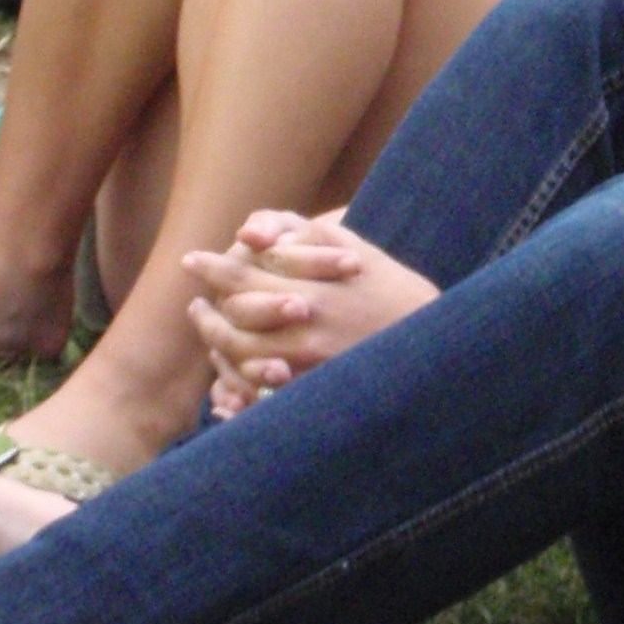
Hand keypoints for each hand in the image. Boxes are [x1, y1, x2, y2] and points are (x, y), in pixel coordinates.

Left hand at [183, 210, 437, 411]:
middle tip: (194, 303)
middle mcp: (303, 326)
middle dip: (207, 310)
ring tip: (210, 333)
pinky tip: (231, 369)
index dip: (213, 267)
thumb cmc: (389, 286)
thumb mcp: (351, 246)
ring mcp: (306, 364)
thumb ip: (300, 231)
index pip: (243, 275)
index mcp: (310, 287)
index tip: (191, 260)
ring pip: (240, 357)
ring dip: (217, 343)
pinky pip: (259, 391)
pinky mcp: (311, 391)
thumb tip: (247, 231)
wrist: (432, 344)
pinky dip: (237, 382)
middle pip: (235, 319)